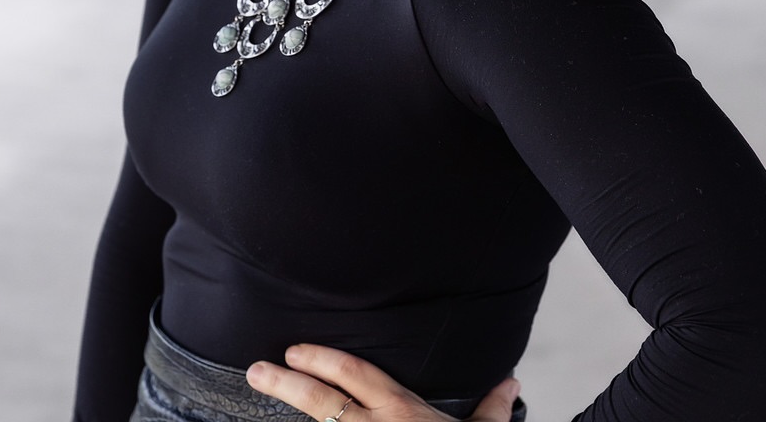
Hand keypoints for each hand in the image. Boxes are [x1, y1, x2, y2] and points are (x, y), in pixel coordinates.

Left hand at [246, 344, 519, 421]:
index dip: (323, 359)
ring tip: (254, 406)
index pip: (355, 374)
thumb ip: (492, 410)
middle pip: (323, 400)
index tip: (294, 351)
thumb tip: (512, 382)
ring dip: (286, 418)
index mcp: (401, 413)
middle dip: (287, 382)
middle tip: (257, 369)